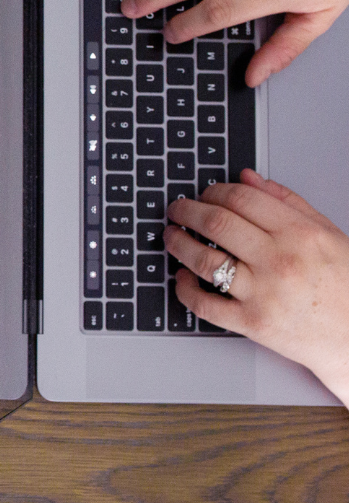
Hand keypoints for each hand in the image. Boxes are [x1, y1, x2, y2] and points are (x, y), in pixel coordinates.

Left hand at [165, 170, 348, 404]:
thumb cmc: (344, 284)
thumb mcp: (326, 232)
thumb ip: (287, 202)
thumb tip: (248, 178)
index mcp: (299, 233)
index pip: (241, 199)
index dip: (213, 191)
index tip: (204, 193)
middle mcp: (279, 260)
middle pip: (216, 223)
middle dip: (187, 211)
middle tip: (177, 210)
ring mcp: (263, 293)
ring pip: (204, 261)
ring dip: (178, 244)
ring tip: (171, 237)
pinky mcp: (251, 323)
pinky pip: (204, 304)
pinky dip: (184, 289)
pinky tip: (182, 278)